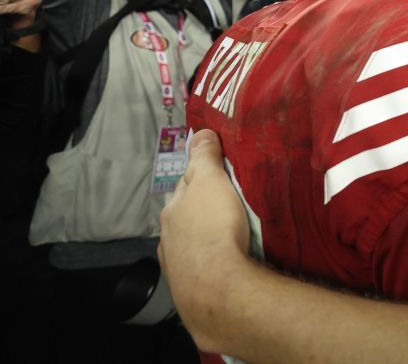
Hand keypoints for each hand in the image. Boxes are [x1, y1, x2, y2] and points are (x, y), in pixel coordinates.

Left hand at [158, 129, 249, 351]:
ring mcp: (177, 263)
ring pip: (191, 242)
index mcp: (173, 209)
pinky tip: (222, 263)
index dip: (202, 176)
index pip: (186, 185)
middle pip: (187, 215)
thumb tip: (199, 132)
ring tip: (227, 236)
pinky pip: (200, 266)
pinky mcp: (189, 287)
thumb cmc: (213, 226)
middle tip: (227, 206)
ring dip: (205, 238)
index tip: (219, 174)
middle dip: (202, 210)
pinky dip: (209, 261)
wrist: (214, 285)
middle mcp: (168, 235)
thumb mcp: (211, 182)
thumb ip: (204, 158)